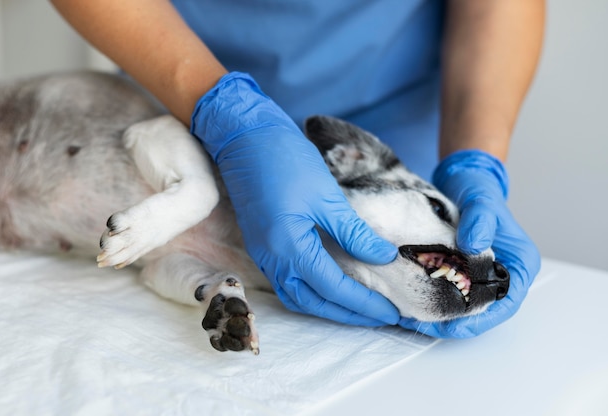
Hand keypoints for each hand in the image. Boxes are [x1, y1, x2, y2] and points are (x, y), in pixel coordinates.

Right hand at [191, 72, 398, 325]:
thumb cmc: (285, 159)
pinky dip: (311, 291)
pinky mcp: (262, 244)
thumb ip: (354, 233)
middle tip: (380, 316)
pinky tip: (331, 284)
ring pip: (296, 296)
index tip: (393, 311)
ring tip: (359, 306)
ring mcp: (263, 253)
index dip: (364, 303)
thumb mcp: (326, 195)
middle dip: (347, 314)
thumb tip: (384, 256)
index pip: (333, 288)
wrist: (243, 137)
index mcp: (289, 247)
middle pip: (312, 302)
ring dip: (327, 306)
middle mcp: (272, 258)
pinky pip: (287, 281)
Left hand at [399, 150, 540, 337]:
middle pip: (483, 311)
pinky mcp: (461, 271)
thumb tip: (474, 244)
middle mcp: (503, 273)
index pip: (505, 303)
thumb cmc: (479, 190)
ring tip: (412, 316)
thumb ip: (480, 220)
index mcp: (520, 263)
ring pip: (464, 305)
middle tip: (424, 325)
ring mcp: (481, 274)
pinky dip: (431, 297)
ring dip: (440, 314)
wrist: (463, 180)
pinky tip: (410, 301)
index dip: (480, 320)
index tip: (454, 326)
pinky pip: (448, 291)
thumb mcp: (481, 200)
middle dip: (455, 322)